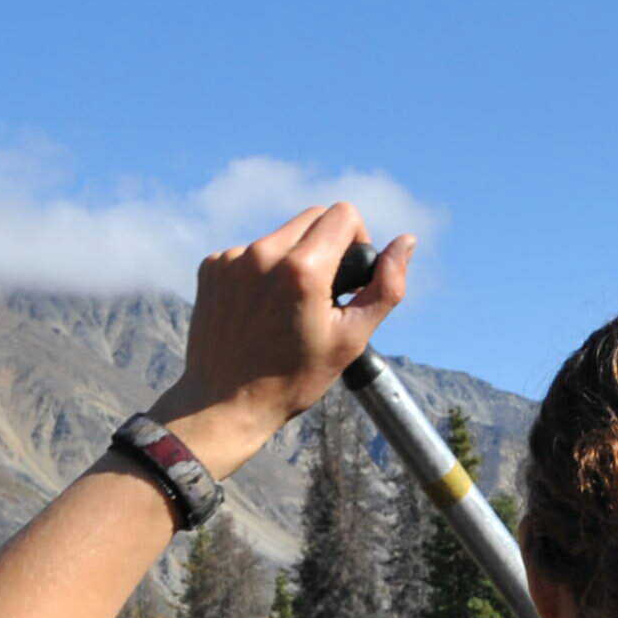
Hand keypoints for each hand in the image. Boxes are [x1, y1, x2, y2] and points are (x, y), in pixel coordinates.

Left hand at [155, 203, 412, 470]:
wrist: (225, 404)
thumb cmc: (293, 378)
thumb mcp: (350, 338)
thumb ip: (385, 287)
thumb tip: (406, 242)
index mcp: (301, 269)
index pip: (343, 214)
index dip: (357, 239)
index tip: (348, 276)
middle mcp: (262, 254)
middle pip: (312, 217)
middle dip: (327, 245)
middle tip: (323, 291)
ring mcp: (231, 259)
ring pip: (280, 236)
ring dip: (292, 259)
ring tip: (286, 307)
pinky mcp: (211, 267)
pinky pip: (249, 251)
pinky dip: (261, 272)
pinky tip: (259, 310)